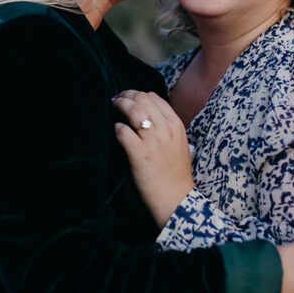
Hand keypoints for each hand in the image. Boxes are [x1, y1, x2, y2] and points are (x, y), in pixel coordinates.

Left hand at [113, 90, 194, 228]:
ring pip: (133, 109)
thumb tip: (148, 116)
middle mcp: (165, 129)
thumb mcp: (179, 144)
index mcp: (176, 125)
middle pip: (142, 99)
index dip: (139, 95)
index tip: (131, 98)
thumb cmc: (176, 174)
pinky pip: (122, 130)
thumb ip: (167, 128)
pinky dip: (117, 128)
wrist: (176, 197)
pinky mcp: (139, 153)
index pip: (155, 98)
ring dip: (120, 104)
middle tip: (118, 99)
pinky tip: (117, 131)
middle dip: (127, 95)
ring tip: (114, 106)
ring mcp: (152, 140)